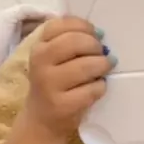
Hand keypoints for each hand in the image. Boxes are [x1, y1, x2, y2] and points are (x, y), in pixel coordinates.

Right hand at [25, 17, 113, 140]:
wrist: (42, 119)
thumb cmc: (54, 82)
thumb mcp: (53, 58)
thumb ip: (70, 40)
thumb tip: (100, 34)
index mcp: (39, 46)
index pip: (61, 24)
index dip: (84, 26)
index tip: (95, 34)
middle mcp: (40, 62)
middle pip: (75, 41)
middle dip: (95, 45)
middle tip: (102, 52)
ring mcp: (49, 84)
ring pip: (86, 65)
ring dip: (102, 65)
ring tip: (104, 68)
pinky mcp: (61, 106)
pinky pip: (91, 89)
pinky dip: (100, 86)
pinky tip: (97, 87)